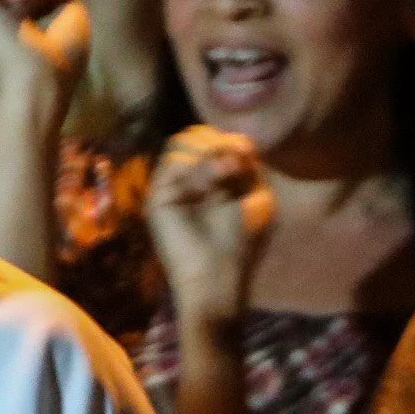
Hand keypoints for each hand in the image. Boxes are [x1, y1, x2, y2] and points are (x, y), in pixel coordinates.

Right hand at [146, 124, 275, 325]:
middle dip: (217, 141)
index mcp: (206, 178)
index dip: (227, 139)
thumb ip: (247, 166)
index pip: (207, 139)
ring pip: (179, 144)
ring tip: (227, 173)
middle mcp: (184, 180)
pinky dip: (197, 168)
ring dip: (208, 153)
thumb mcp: (256, 197)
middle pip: (191, 136)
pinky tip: (213, 184)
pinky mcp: (157, 198)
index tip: (247, 151)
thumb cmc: (242, 243)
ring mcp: (169, 188)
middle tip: (237, 161)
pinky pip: (172, 165)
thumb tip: (238, 140)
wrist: (220, 277)